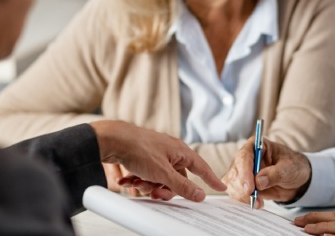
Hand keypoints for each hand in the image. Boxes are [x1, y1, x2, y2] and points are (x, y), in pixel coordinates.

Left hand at [90, 121, 225, 201]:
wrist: (112, 140)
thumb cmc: (138, 149)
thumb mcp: (163, 173)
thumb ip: (182, 186)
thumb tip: (200, 194)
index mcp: (180, 151)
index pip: (201, 168)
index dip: (211, 179)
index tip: (221, 187)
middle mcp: (170, 152)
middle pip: (177, 179)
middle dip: (164, 188)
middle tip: (155, 192)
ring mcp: (156, 155)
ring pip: (159, 179)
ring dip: (148, 185)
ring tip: (136, 182)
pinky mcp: (143, 158)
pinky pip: (146, 175)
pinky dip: (137, 180)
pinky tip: (127, 180)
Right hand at [222, 137, 311, 207]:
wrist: (295, 180)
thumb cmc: (293, 167)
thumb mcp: (289, 168)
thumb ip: (275, 174)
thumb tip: (258, 181)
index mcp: (257, 145)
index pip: (244, 156)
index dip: (245, 172)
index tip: (250, 188)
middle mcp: (246, 157)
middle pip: (235, 171)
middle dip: (242, 188)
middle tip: (254, 198)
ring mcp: (242, 171)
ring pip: (232, 183)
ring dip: (242, 196)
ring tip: (258, 202)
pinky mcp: (242, 184)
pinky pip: (235, 192)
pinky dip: (243, 200)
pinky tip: (257, 203)